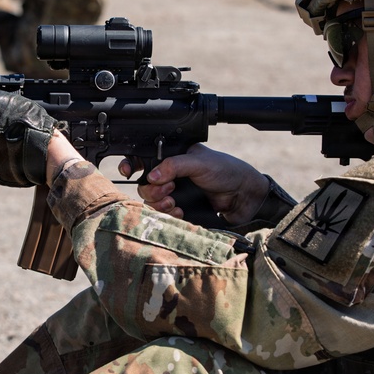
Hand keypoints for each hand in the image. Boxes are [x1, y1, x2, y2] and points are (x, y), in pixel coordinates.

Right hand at [119, 144, 268, 224]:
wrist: (245, 196)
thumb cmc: (226, 171)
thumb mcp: (199, 162)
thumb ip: (174, 166)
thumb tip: (151, 176)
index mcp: (173, 157)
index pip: (145, 159)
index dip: (132, 165)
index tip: (128, 171)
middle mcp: (171, 175)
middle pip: (145, 184)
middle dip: (152, 190)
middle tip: (168, 191)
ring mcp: (176, 193)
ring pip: (152, 201)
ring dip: (160, 204)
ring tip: (174, 203)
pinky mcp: (182, 209)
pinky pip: (165, 215)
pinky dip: (170, 215)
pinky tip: (181, 212)